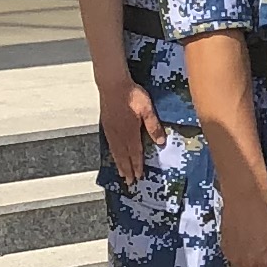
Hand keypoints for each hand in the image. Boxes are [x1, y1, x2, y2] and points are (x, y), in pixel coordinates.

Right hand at [96, 67, 153, 189]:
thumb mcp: (147, 109)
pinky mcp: (106, 124)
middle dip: (127, 169)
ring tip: (121, 173)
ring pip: (115, 151)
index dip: (137, 166)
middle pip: (124, 156)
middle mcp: (119, 134)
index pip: (135, 153)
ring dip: (119, 163)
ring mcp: (111, 130)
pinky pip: (109, 143)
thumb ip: (153, 126)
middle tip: (129, 182)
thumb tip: (160, 142)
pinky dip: (112, 153)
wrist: (112, 84)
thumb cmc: (131, 94)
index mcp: (130, 132)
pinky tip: (113, 154)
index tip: (138, 177)